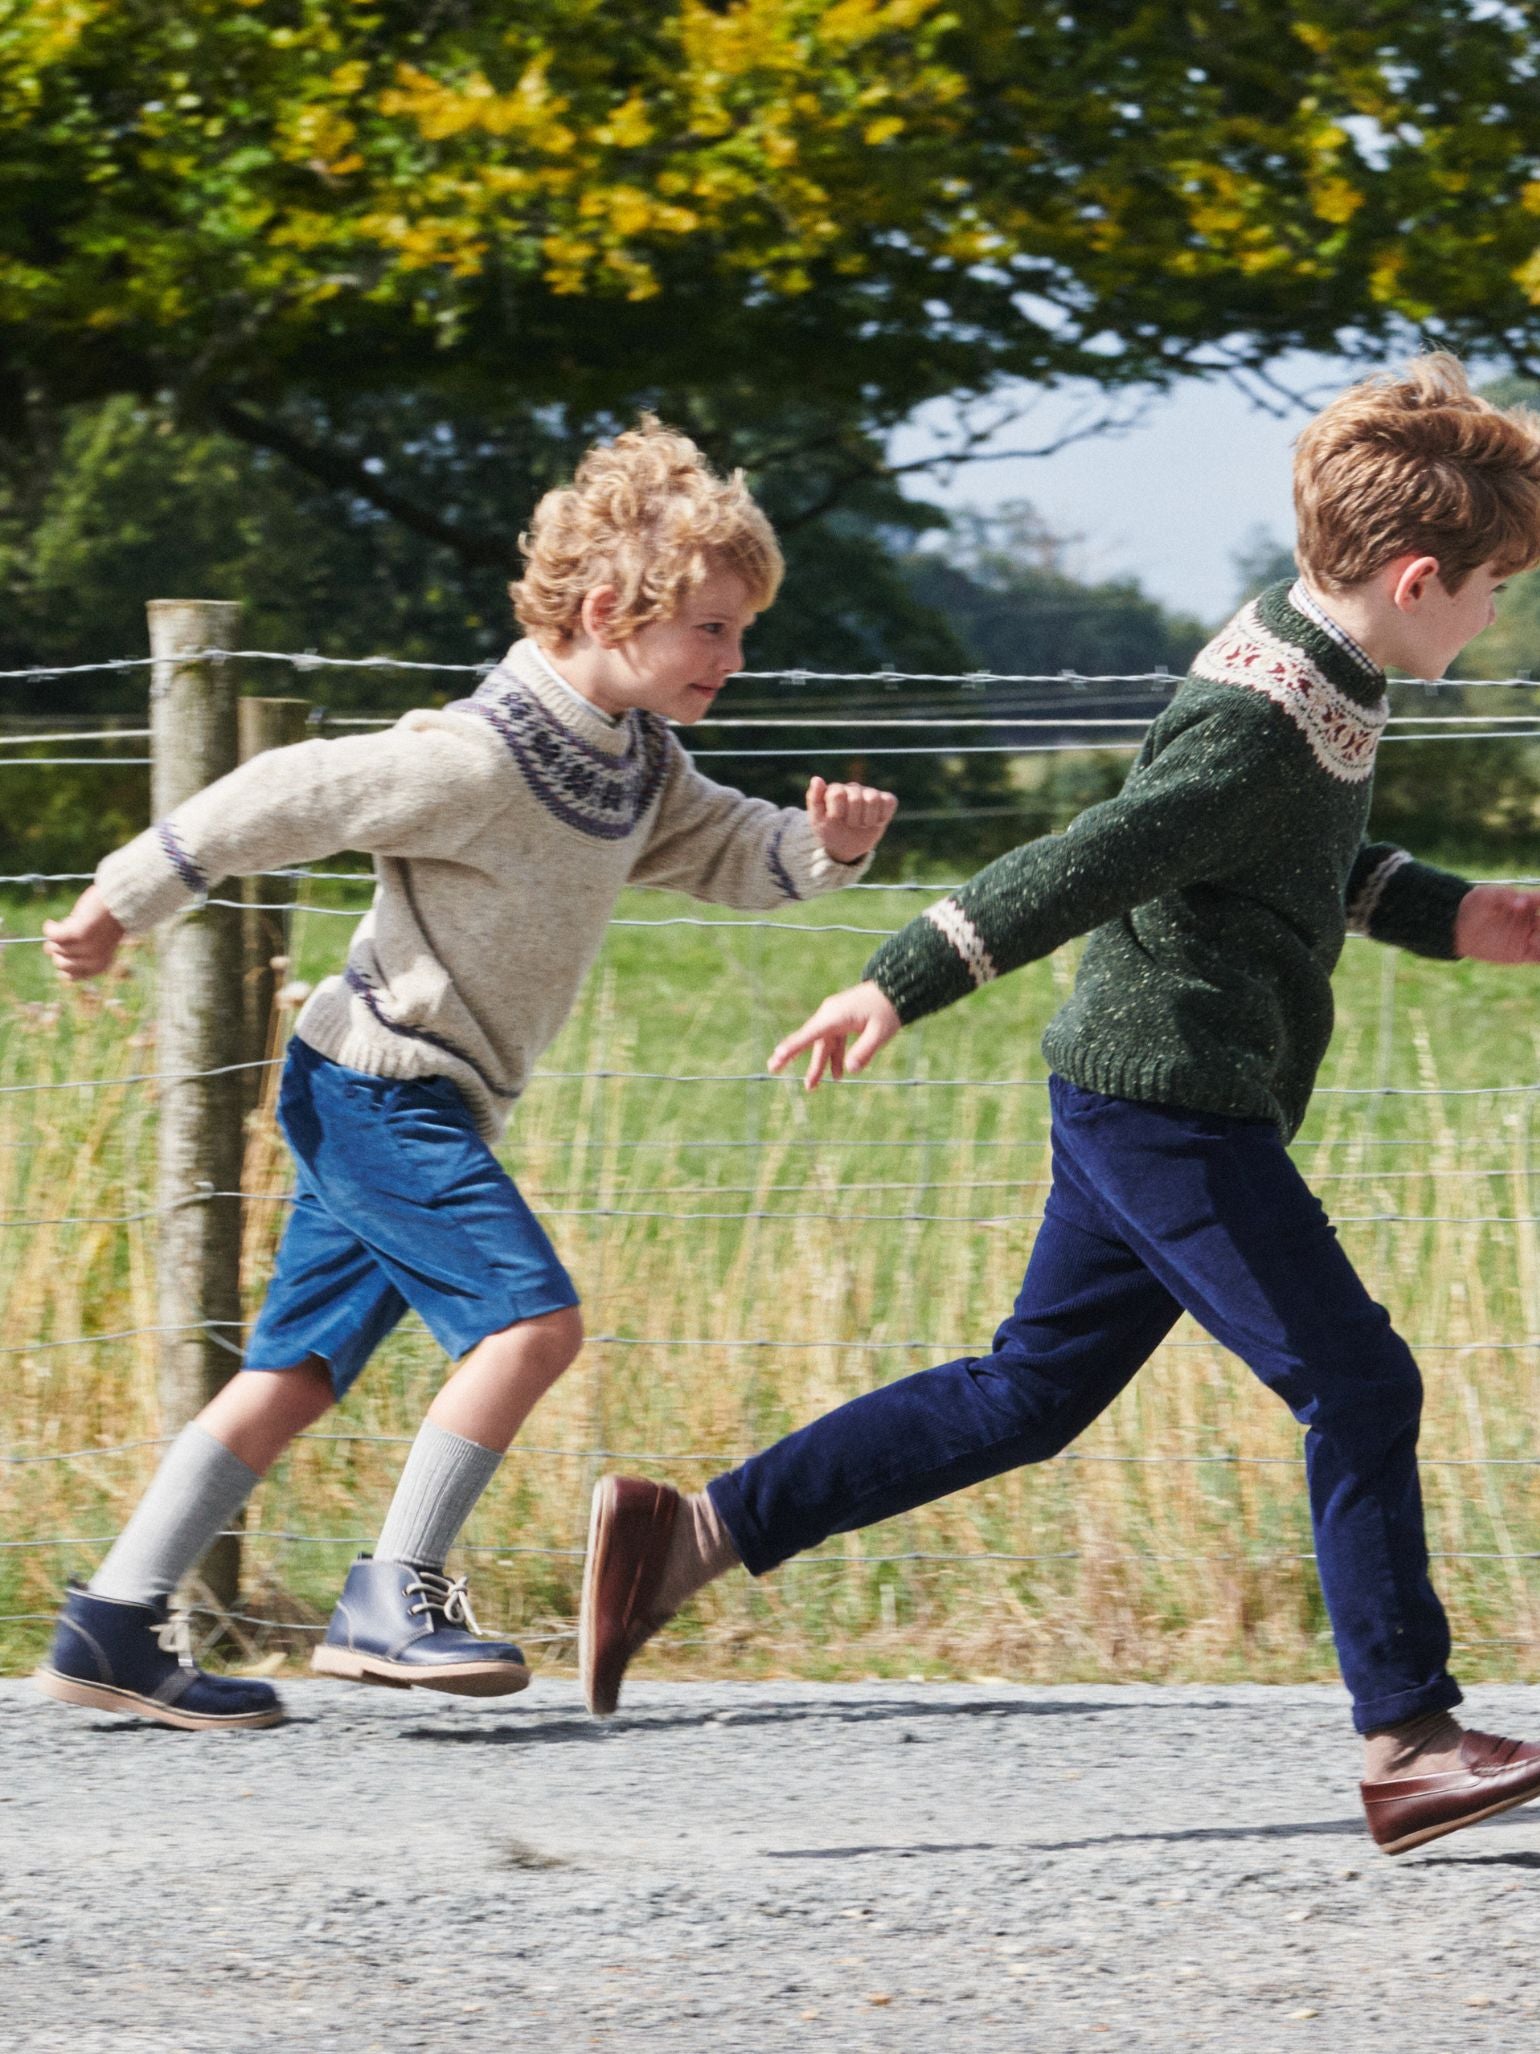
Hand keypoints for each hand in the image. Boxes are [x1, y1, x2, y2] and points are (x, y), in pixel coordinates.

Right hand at [42, 885, 123, 980]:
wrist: (119, 903)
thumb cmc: (108, 921)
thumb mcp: (96, 942)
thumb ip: (77, 951)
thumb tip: (48, 951)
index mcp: (99, 966)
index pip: (71, 976)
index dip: (63, 964)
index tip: (61, 953)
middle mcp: (93, 960)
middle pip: (60, 963)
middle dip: (56, 950)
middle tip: (61, 937)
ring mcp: (85, 947)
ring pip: (55, 947)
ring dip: (56, 935)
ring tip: (66, 924)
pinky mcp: (76, 933)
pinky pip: (53, 935)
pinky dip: (50, 928)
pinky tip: (51, 923)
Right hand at [767, 979, 901, 1089]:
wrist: (895, 989)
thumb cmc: (888, 1010)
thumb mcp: (880, 1033)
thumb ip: (864, 1051)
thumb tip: (849, 1071)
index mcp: (835, 1016)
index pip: (809, 1034)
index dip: (792, 1047)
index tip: (777, 1057)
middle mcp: (830, 1015)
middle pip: (810, 1040)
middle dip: (792, 1056)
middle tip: (772, 1069)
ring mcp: (835, 1017)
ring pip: (822, 1044)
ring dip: (819, 1064)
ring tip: (812, 1087)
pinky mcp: (842, 1019)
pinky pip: (834, 1041)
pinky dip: (835, 1057)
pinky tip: (838, 1074)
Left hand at [806, 775, 897, 863]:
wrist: (846, 847)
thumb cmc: (830, 831)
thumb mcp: (817, 820)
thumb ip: (814, 799)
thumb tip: (817, 779)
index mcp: (835, 790)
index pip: (837, 794)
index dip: (837, 812)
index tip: (834, 820)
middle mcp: (853, 788)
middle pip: (856, 799)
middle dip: (852, 819)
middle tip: (849, 825)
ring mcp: (870, 793)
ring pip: (873, 799)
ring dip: (867, 819)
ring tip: (862, 824)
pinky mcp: (885, 800)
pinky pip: (889, 801)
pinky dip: (883, 816)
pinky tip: (875, 822)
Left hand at [1454, 883, 1539, 962]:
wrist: (1459, 927)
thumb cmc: (1474, 906)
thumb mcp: (1486, 894)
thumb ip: (1505, 895)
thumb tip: (1521, 901)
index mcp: (1528, 903)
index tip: (1538, 903)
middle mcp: (1531, 920)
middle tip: (1536, 929)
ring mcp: (1528, 937)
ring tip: (1533, 939)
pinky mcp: (1521, 953)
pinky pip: (1539, 957)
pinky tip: (1536, 951)